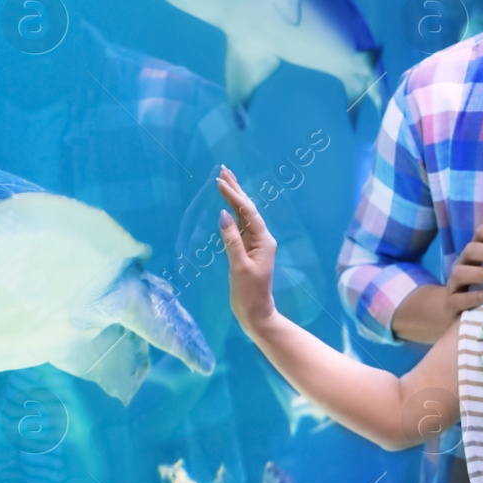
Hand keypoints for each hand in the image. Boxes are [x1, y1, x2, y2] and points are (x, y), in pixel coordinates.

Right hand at [216, 166, 278, 334]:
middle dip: (236, 188)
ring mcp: (254, 244)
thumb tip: (224, 215)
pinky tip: (227, 205)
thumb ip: (231, 241)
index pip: (247, 212)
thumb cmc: (249, 293)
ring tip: (224, 180)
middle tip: (223, 169)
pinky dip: (232, 213)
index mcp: (264, 240)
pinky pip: (239, 226)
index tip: (219, 181)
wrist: (255, 313)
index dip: (234, 195)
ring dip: (233, 197)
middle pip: (247, 208)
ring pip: (242, 215)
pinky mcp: (246, 250)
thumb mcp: (239, 267)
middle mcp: (261, 238)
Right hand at [444, 223, 482, 315]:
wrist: (463, 314)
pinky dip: (474, 297)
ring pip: (459, 273)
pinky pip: (458, 299)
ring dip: (480, 273)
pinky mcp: (451, 304)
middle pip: (470, 249)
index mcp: (475, 252)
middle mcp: (461, 264)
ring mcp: (454, 284)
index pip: (481, 233)